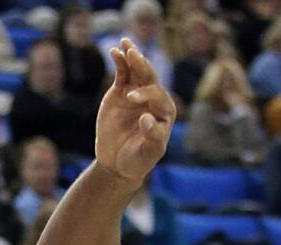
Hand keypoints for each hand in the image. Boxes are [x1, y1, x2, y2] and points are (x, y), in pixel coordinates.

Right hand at [96, 40, 175, 183]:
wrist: (117, 165)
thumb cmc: (137, 162)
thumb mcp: (147, 154)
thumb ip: (153, 137)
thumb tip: (146, 118)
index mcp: (164, 112)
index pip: (157, 95)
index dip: (145, 93)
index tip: (130, 99)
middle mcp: (153, 99)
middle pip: (149, 78)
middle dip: (142, 66)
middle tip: (133, 55)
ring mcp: (136, 93)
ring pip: (136, 71)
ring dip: (132, 56)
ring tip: (126, 44)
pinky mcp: (120, 92)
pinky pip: (122, 73)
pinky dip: (119, 62)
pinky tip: (115, 51)